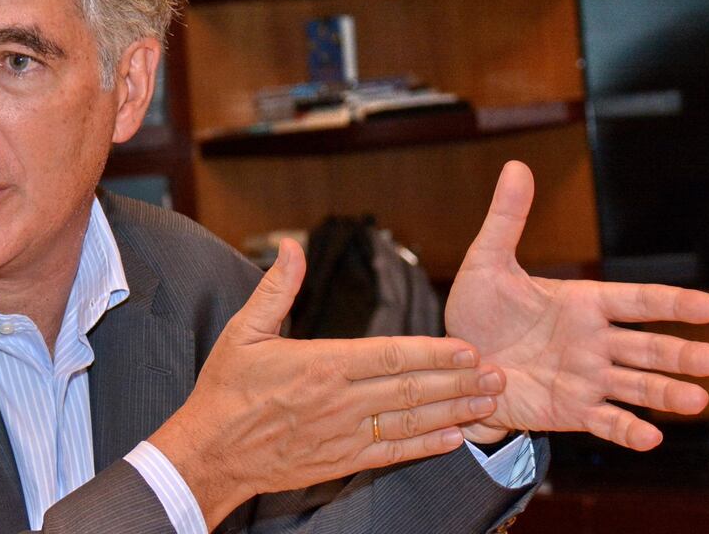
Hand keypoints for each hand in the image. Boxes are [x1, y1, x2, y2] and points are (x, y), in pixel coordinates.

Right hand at [151, 239, 506, 528]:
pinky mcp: (340, 461)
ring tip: (489, 403)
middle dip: (459, 382)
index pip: (390, 357)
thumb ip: (276, 289)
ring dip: (454, 412)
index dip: (433, 352)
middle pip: (411, 390)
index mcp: (322, 365)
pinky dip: (425, 447)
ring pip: (410, 423)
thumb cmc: (225, 390)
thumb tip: (291, 246)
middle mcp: (340, 402)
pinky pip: (392, 453)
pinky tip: (454, 438)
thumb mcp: (245, 331)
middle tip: (498, 375)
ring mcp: (343, 435)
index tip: (467, 348)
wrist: (210, 452)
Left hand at [444, 161, 708, 449]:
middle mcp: (594, 342)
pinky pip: (606, 422)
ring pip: (636, 385)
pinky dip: (628, 431)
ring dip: (666, 393)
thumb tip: (516, 167)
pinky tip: (650, 437)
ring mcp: (587, 378)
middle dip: (679, 353)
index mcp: (583, 303)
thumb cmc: (477, 311)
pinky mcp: (571, 410)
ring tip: (697, 399)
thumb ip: (507, 220)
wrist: (457, 366)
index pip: (637, 301)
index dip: (672, 303)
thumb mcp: (486, 262)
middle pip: (647, 346)